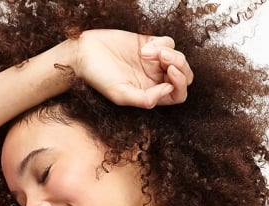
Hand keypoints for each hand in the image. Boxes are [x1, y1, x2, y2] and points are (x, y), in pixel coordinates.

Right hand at [73, 29, 193, 108]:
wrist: (84, 53)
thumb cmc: (98, 78)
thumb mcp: (121, 95)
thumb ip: (146, 99)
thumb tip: (168, 90)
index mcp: (151, 95)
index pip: (178, 94)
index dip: (180, 84)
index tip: (169, 72)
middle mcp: (155, 80)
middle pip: (184, 75)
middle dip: (179, 65)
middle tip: (164, 58)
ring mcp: (154, 62)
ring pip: (178, 57)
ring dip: (169, 53)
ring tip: (146, 52)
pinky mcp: (149, 43)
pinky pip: (168, 43)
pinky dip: (161, 43)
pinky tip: (144, 47)